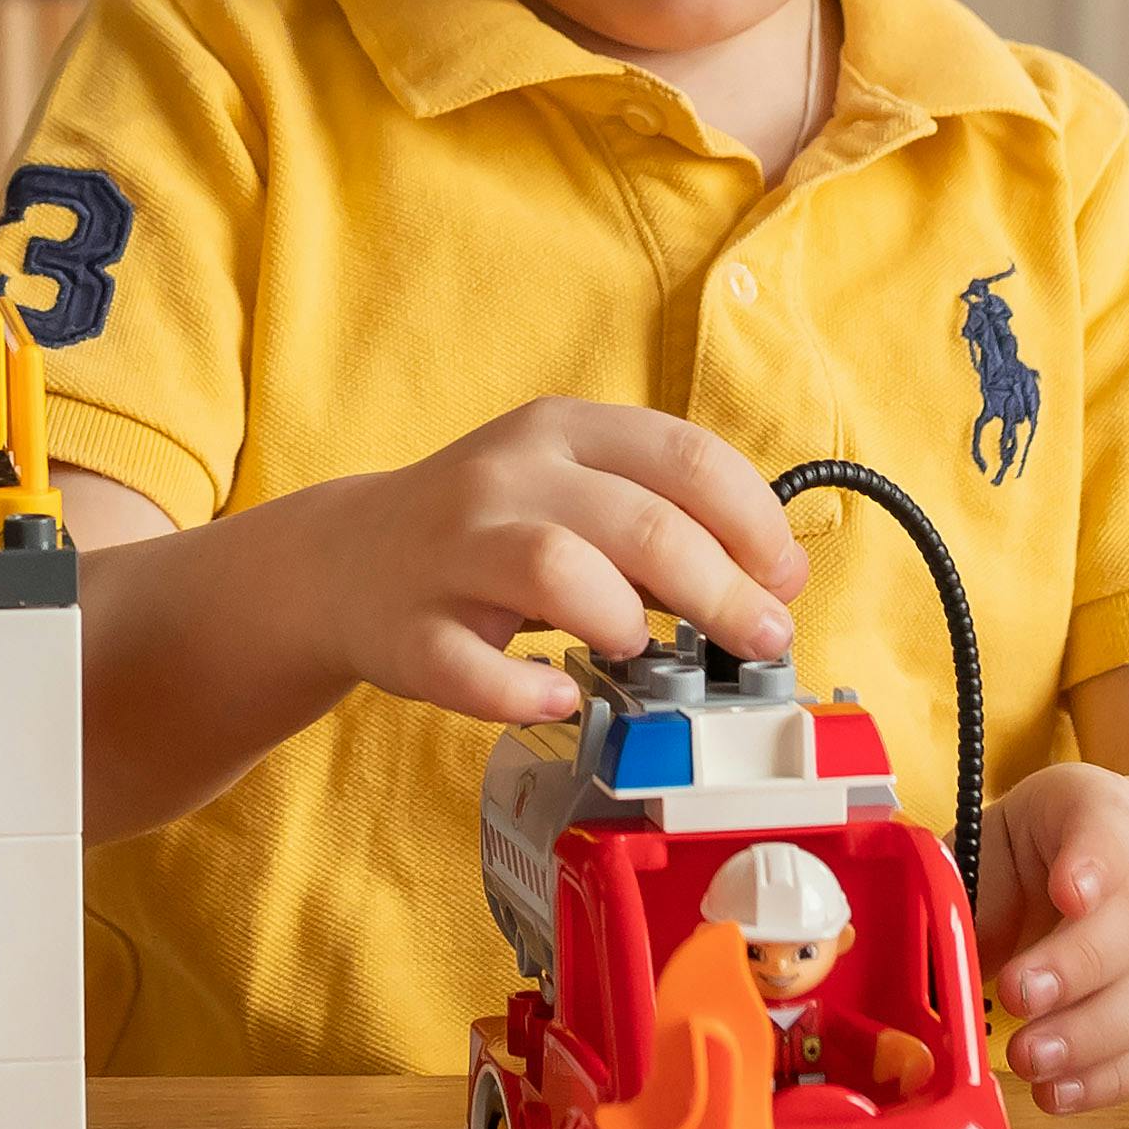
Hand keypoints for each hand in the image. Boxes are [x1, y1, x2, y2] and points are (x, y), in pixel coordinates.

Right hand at [280, 399, 803, 726]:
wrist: (344, 561)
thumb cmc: (490, 531)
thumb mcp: (574, 493)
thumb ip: (667, 523)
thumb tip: (774, 579)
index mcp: (562, 431)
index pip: (688, 457)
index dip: (756, 525)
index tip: (784, 580)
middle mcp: (507, 476)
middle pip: (639, 522)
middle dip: (721, 591)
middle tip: (758, 639)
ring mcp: (451, 551)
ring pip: (554, 568)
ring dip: (621, 617)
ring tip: (639, 649)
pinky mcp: (407, 630)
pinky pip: (468, 667)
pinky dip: (522, 691)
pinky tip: (556, 697)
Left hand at [977, 763, 1128, 1113]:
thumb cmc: (1049, 857)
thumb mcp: (1002, 841)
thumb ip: (970, 886)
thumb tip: (927, 950)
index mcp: (1105, 816)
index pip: (1109, 828)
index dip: (1094, 861)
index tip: (1069, 892)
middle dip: (1076, 967)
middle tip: (1018, 994)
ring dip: (1090, 1036)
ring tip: (1030, 1060)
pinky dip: (1110, 1079)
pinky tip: (1060, 1092)